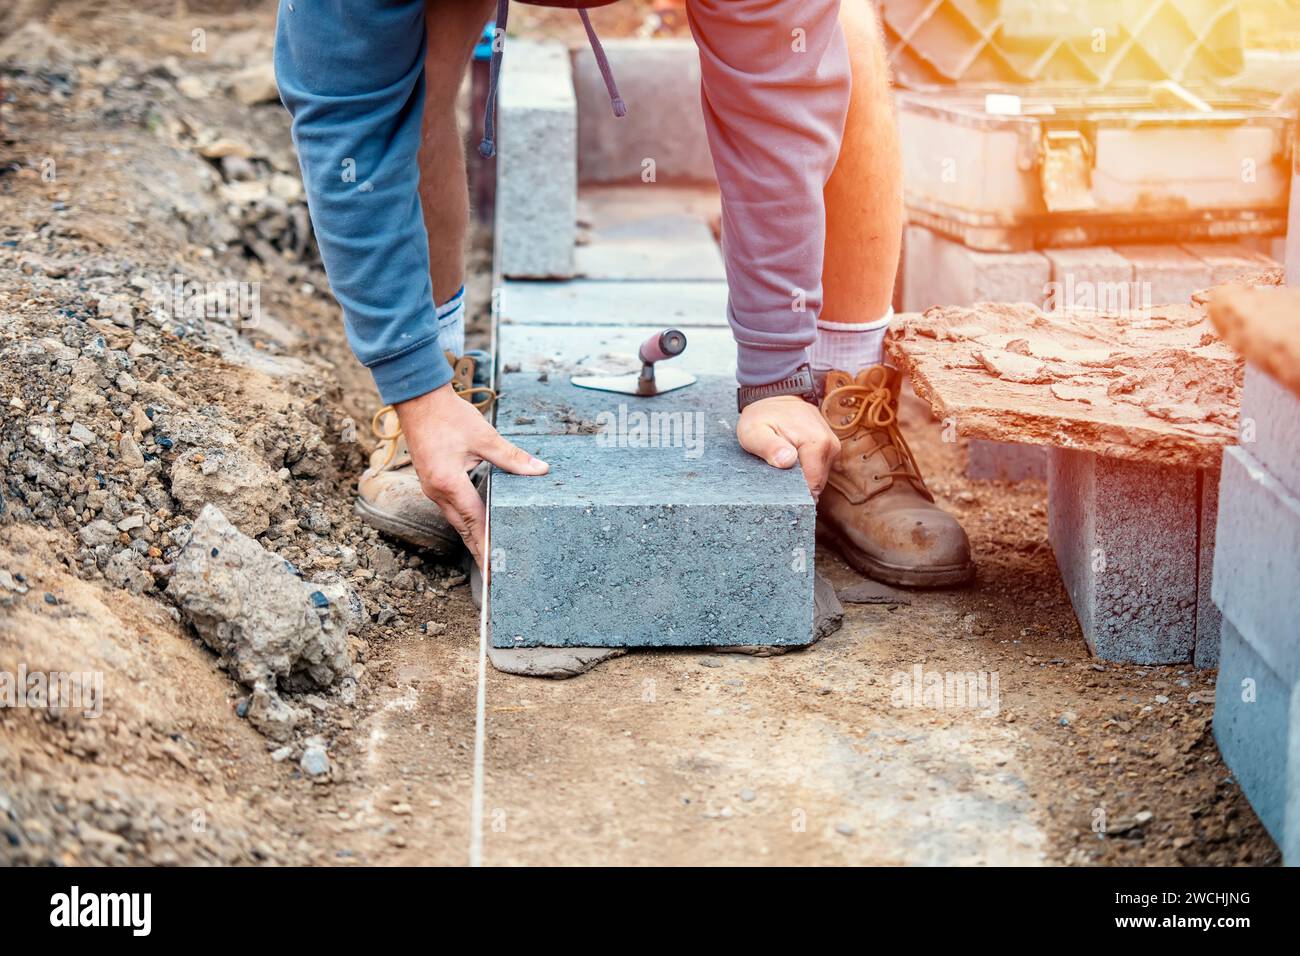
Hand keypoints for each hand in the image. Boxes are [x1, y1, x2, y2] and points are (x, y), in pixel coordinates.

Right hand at [394, 383, 547, 566]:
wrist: (416, 398)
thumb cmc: (448, 414)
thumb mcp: (484, 436)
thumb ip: (512, 457)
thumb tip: (540, 470)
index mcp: (449, 483)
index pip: (475, 523)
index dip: (487, 547)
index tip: (496, 568)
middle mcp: (437, 492)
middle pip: (464, 529)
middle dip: (480, 552)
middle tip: (496, 575)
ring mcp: (432, 488)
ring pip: (457, 521)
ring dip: (473, 538)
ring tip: (490, 557)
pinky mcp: (433, 481)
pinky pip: (452, 508)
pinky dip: (466, 521)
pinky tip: (479, 526)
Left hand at [736, 395, 839, 498]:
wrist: (774, 396)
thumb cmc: (762, 415)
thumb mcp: (755, 432)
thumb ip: (770, 448)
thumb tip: (787, 461)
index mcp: (817, 443)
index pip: (812, 485)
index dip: (794, 492)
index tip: (777, 487)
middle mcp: (830, 445)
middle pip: (816, 484)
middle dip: (797, 485)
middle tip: (776, 474)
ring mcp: (832, 446)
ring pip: (817, 477)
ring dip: (800, 477)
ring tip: (782, 463)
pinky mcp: (829, 448)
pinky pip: (817, 469)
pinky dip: (804, 469)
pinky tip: (790, 461)